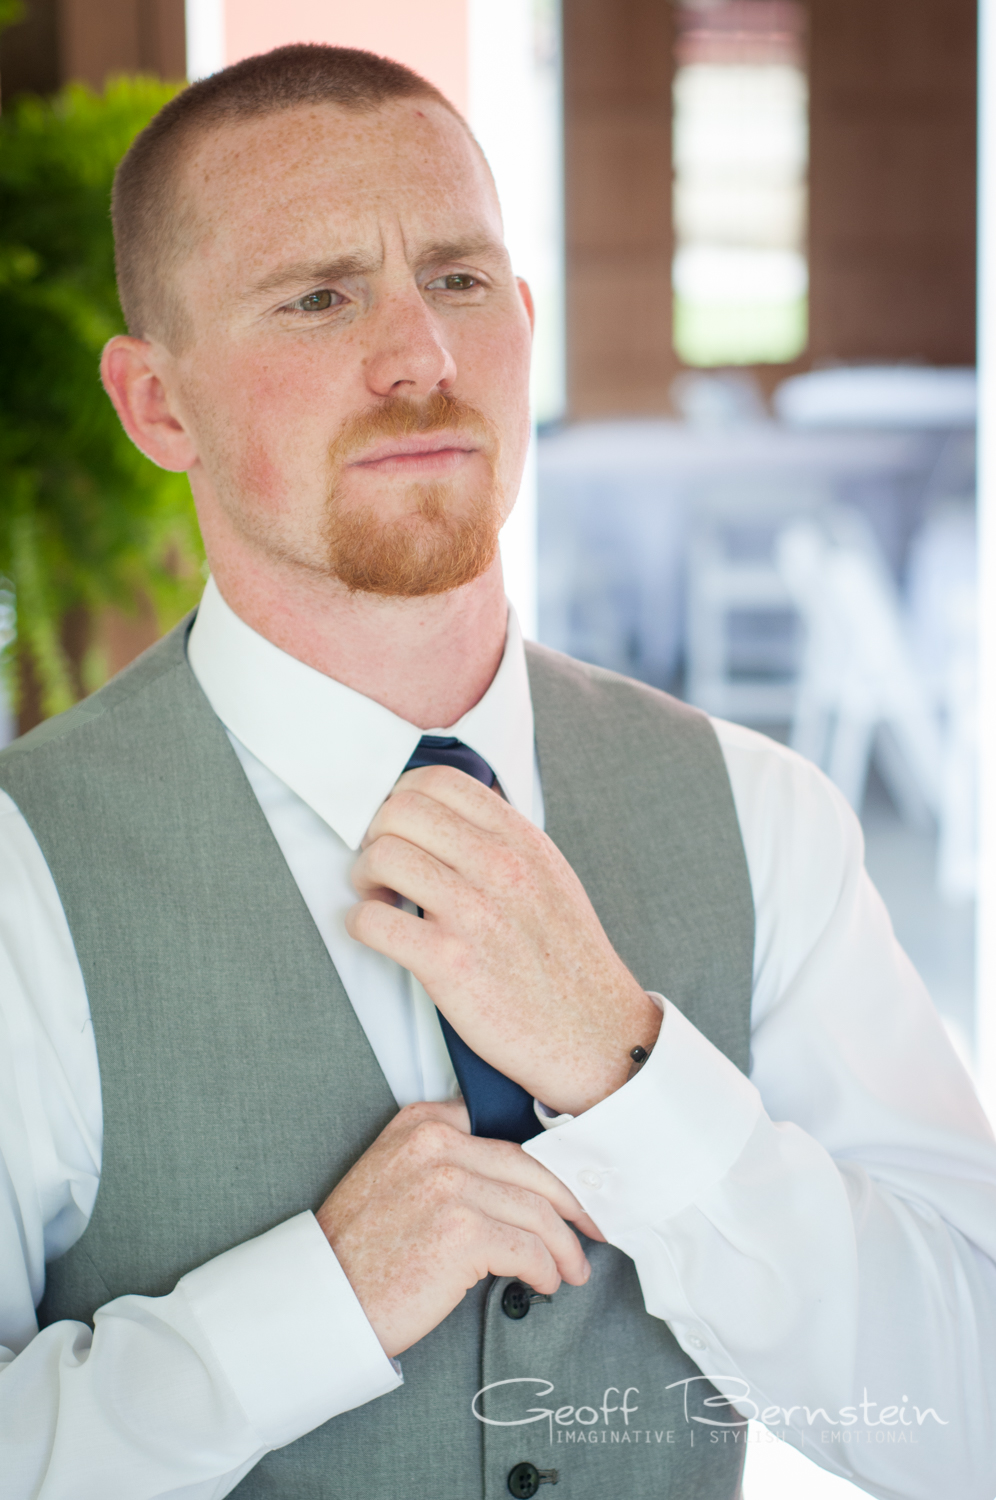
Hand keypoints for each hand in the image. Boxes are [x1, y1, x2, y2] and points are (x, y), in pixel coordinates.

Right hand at [315, 1100, 600, 1356]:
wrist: (324, 1298)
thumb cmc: (359, 1248)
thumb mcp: (392, 1173)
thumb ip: (444, 1159)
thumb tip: (514, 1185)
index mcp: (421, 1124)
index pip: (506, 1137)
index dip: (547, 1168)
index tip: (568, 1191)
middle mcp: (437, 1145)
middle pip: (531, 1171)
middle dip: (571, 1204)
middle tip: (590, 1227)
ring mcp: (451, 1186)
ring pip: (536, 1212)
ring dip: (564, 1246)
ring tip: (571, 1268)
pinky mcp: (463, 1233)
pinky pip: (528, 1250)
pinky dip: (545, 1270)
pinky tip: (545, 1283)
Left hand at [346, 765, 661, 1114]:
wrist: (595, 1034)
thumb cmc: (567, 960)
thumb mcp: (550, 877)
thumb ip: (504, 842)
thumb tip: (447, 819)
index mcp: (522, 840)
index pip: (439, 781)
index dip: (402, 798)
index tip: (399, 829)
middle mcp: (500, 867)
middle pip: (400, 811)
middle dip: (376, 836)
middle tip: (382, 869)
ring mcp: (475, 914)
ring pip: (382, 857)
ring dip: (364, 879)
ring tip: (379, 900)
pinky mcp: (450, 964)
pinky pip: (373, 922)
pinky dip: (361, 925)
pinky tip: (377, 934)